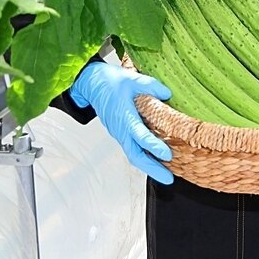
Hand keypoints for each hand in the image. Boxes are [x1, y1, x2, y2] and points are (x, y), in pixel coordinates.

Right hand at [70, 61, 174, 183]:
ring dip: (149, 165)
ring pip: (133, 154)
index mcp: (123, 117)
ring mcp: (119, 132)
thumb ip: (151, 86)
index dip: (154, 146)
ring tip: (165, 174)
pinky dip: (144, 156)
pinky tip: (155, 158)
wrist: (91, 83)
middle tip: (168, 179)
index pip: (140, 136)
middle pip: (135, 155)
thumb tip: (167, 94)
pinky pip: (132, 148)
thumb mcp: (132, 79)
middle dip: (152, 169)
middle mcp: (120, 129)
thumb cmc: (110, 81)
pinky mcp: (120, 132)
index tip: (167, 155)